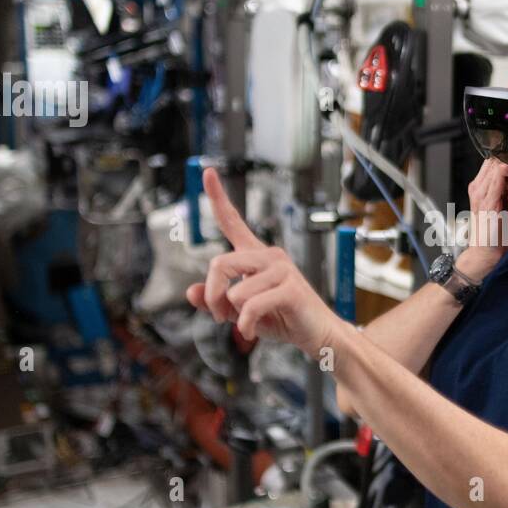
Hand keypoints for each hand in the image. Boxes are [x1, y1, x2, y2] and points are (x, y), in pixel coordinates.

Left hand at [186, 167, 342, 357]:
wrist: (318, 335)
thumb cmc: (282, 319)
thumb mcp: (240, 312)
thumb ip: (214, 301)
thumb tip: (190, 292)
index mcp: (256, 256)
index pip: (233, 221)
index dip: (218, 197)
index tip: (207, 172)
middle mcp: (269, 256)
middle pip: (219, 263)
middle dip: (212, 294)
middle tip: (219, 316)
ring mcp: (282, 270)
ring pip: (235, 291)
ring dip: (233, 315)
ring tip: (246, 325)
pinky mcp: (291, 288)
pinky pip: (251, 306)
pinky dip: (245, 325)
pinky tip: (251, 332)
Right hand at [458, 158, 507, 280]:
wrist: (484, 255)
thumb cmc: (496, 235)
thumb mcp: (504, 210)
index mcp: (480, 187)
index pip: (493, 160)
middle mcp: (477, 187)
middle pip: (494, 157)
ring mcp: (480, 193)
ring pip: (496, 163)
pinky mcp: (487, 202)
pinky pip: (498, 177)